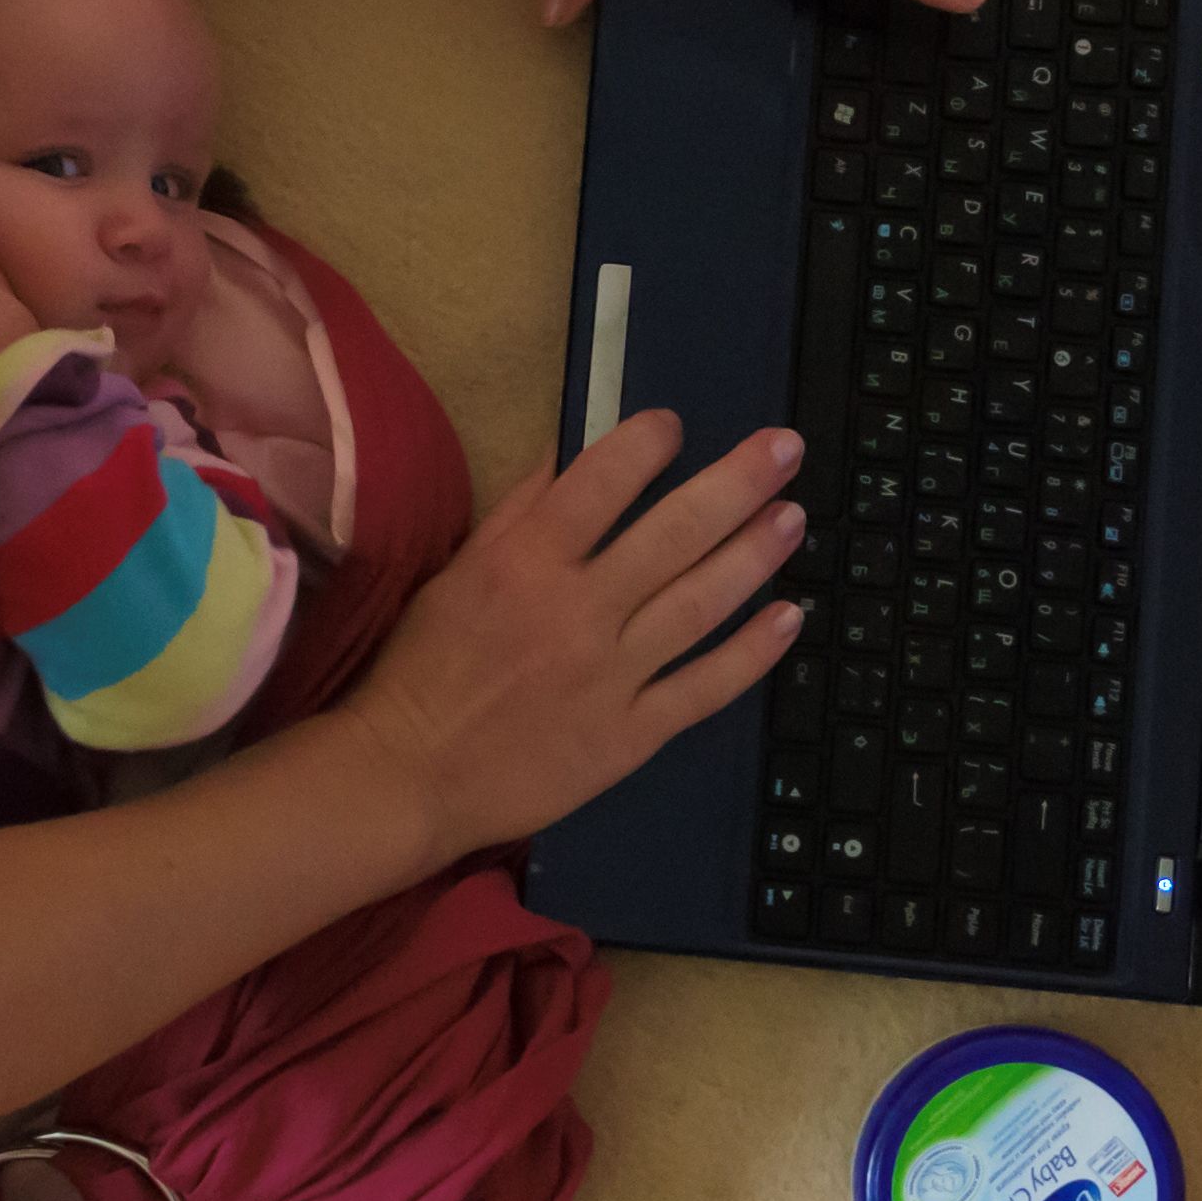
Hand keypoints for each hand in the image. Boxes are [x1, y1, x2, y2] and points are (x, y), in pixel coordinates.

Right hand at [335, 412, 807, 858]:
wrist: (409, 775)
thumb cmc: (425, 669)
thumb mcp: (458, 573)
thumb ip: (520, 512)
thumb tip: (573, 451)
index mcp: (524, 562)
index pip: (603, 480)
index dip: (648, 443)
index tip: (675, 425)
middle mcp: (575, 611)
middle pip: (674, 534)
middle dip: (737, 484)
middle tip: (785, 448)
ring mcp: (609, 676)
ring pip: (700, 605)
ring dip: (754, 555)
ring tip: (792, 518)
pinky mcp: (629, 736)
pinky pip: (703, 688)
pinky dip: (752, 653)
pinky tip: (788, 616)